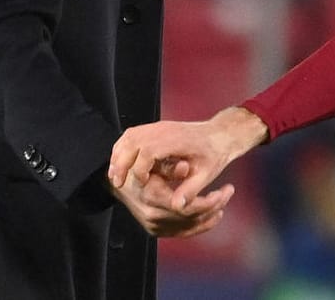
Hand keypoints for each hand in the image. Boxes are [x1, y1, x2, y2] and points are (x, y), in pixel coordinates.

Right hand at [109, 106, 267, 211]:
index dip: (141, 169)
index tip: (142, 183)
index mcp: (176, 139)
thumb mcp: (207, 173)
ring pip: (129, 137)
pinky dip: (122, 149)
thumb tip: (178, 207)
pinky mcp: (155, 129)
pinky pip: (131, 136)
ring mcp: (158, 127)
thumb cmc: (214, 155)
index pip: (149, 150)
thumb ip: (191, 189)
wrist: (220, 135)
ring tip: (115, 176)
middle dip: (121, 163)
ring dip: (119, 156)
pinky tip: (120, 165)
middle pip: (132, 141)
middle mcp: (164, 130)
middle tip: (116, 183)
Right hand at [109, 170, 232, 237]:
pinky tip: (216, 213)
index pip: (187, 207)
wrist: (127, 170)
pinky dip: (200, 224)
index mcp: (150, 193)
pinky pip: (181, 232)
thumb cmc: (147, 158)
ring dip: (209, 216)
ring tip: (225, 198)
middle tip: (229, 191)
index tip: (228, 188)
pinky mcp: (153, 228)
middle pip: (189, 217)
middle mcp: (148, 212)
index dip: (210, 201)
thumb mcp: (162, 156)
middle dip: (213, 206)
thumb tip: (183, 173)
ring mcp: (150, 223)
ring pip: (186, 226)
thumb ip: (172, 168)